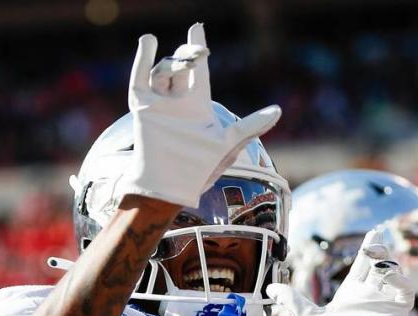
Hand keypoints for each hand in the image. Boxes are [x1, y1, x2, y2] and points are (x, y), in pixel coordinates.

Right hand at [118, 23, 280, 207]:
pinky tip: (149, 41)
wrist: (169, 187)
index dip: (198, 48)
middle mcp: (177, 104)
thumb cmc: (199, 171)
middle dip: (187, 53)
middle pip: (180, 68)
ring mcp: (159, 105)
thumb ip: (251, 126)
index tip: (197, 27)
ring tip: (183, 63)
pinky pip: (139, 79)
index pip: (199, 71)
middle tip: (197, 50)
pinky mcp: (142, 109)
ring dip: (172, 62)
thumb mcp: (228, 146)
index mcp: (198, 107)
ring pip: (162, 72)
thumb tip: (278, 110)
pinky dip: (142, 59)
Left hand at [267, 227, 417, 315]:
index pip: (362, 266)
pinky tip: (385, 274)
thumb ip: (291, 300)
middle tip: (377, 236)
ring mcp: (382, 305)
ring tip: (378, 256)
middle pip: (380, 266)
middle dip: (381, 250)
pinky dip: (399, 280)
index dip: (369, 249)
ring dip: (389, 262)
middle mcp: (368, 298)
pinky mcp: (395, 314)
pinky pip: (404, 291)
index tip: (374, 231)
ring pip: (394, 275)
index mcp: (349, 296)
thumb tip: (269, 289)